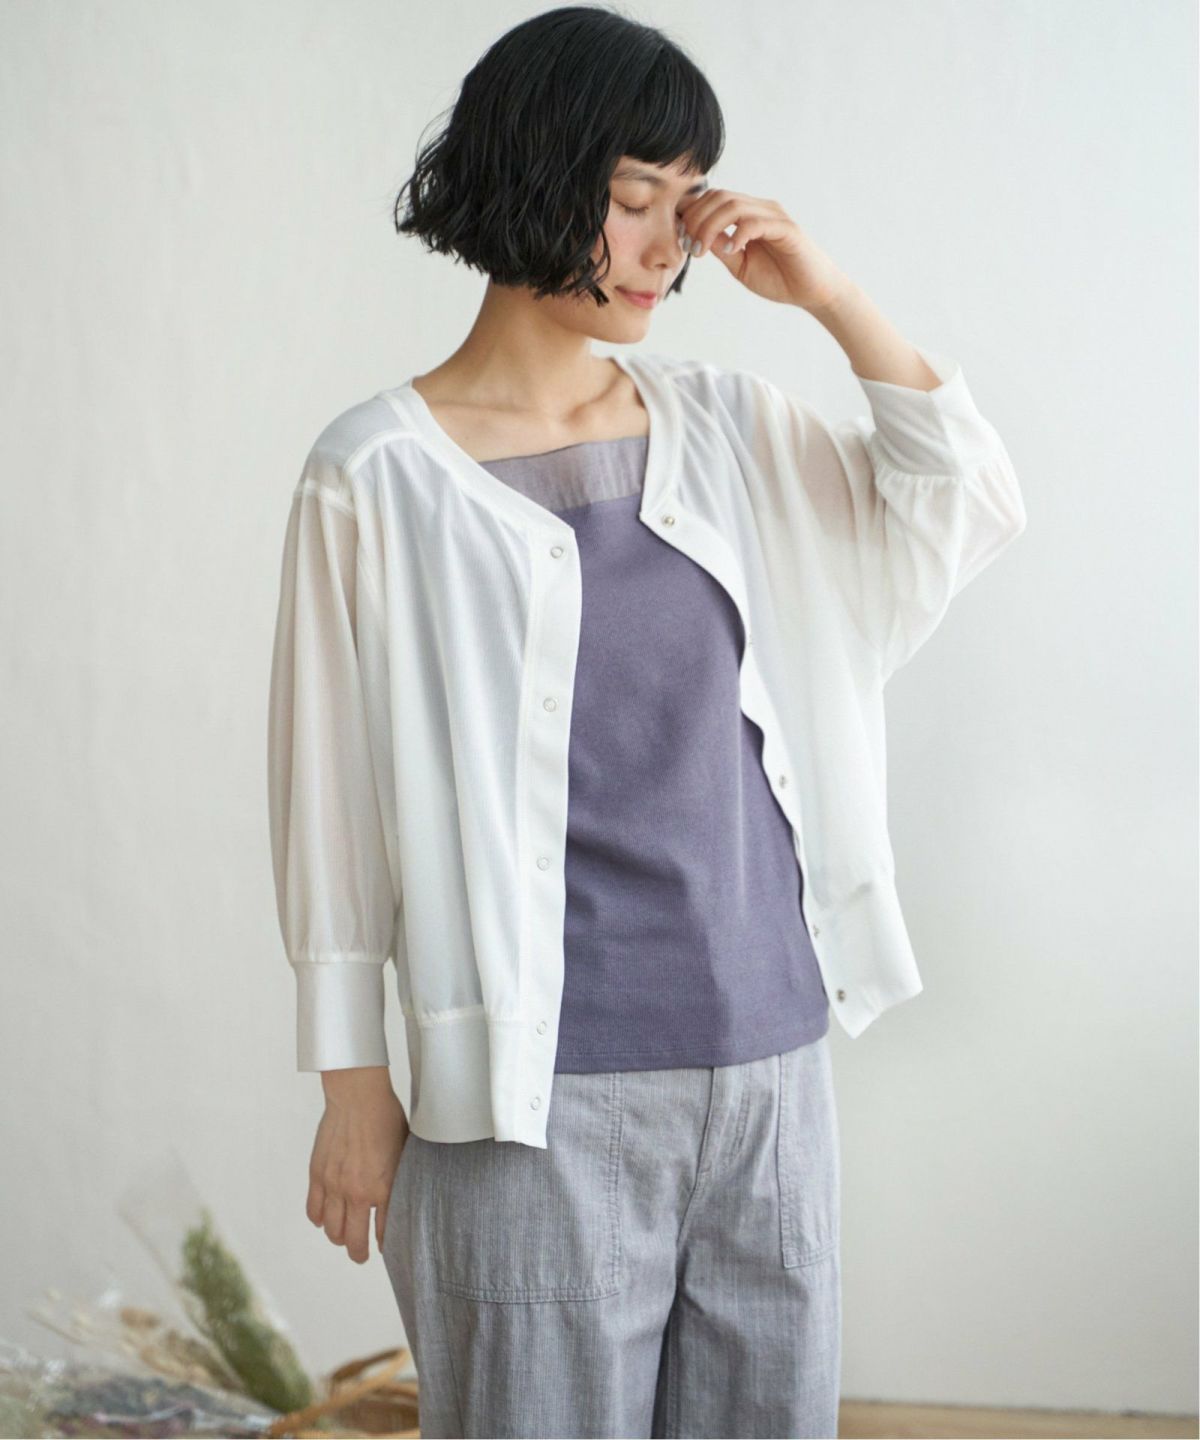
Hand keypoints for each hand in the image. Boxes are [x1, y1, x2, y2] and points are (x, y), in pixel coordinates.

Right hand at [308, 1068, 408, 1263]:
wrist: (358, 1096)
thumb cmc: (387, 1118)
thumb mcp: (405, 1152)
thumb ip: (400, 1179)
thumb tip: (403, 1197)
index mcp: (384, 1188)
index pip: (385, 1232)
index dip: (385, 1244)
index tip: (384, 1248)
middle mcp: (357, 1192)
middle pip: (354, 1240)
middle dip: (359, 1253)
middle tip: (361, 1255)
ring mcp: (334, 1185)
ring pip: (331, 1230)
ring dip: (338, 1237)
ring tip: (343, 1237)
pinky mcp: (317, 1175)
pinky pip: (314, 1210)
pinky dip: (319, 1219)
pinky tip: (325, 1218)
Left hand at [676, 187, 850, 312]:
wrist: (811, 291)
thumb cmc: (778, 278)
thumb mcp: (739, 265)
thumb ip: (721, 248)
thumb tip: (696, 236)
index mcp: (746, 215)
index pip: (713, 199)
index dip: (692, 213)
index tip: (680, 238)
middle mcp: (759, 208)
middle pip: (719, 197)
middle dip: (696, 219)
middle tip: (689, 245)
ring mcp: (773, 216)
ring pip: (733, 206)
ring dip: (710, 227)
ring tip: (704, 251)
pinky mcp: (787, 229)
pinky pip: (756, 222)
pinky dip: (739, 234)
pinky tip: (732, 251)